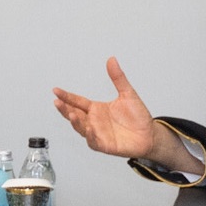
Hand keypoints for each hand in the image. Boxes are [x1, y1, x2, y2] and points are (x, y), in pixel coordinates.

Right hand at [53, 58, 198, 171]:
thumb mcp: (128, 94)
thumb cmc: (138, 117)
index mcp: (96, 109)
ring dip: (75, 122)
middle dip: (65, 109)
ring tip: (71, 114)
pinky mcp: (105, 145)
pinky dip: (91, 136)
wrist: (150, 134)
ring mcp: (98, 134)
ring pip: (81, 128)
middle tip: (57, 102)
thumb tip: (111, 59)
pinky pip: (94, 141)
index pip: (77, 102)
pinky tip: (89, 129)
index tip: (56, 90)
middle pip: (75, 115)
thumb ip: (118, 78)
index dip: (66, 97)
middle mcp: (94, 121)